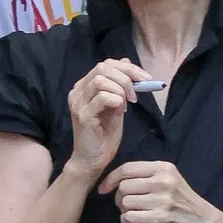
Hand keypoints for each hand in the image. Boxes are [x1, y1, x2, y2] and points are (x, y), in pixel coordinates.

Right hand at [66, 59, 151, 178]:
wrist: (93, 160)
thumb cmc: (104, 135)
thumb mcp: (116, 105)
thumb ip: (118, 86)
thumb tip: (127, 62)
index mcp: (84, 87)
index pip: (105, 64)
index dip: (128, 68)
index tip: (146, 78)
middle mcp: (77, 92)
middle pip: (102, 67)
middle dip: (127, 77)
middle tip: (138, 92)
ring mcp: (78, 103)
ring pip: (101, 80)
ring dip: (121, 90)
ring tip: (127, 105)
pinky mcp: (83, 115)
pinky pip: (103, 97)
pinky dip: (117, 101)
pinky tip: (121, 112)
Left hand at [98, 162, 222, 222]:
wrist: (204, 222)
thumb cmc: (183, 201)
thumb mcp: (170, 179)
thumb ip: (147, 176)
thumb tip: (116, 180)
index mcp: (163, 168)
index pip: (127, 168)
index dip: (111, 179)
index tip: (104, 188)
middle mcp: (162, 181)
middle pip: (124, 186)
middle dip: (118, 198)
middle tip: (125, 205)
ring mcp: (162, 199)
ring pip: (125, 202)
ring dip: (123, 210)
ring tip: (133, 213)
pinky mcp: (160, 217)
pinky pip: (130, 217)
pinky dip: (127, 220)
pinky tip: (134, 221)